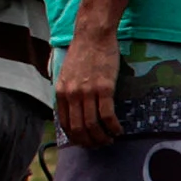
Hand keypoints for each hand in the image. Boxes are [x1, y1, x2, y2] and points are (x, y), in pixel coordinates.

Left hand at [55, 28, 119, 149]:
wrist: (93, 36)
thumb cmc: (82, 53)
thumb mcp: (66, 74)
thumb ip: (67, 92)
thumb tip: (72, 110)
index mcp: (61, 92)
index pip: (65, 124)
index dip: (76, 138)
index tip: (86, 142)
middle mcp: (71, 94)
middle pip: (79, 129)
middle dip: (90, 142)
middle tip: (100, 145)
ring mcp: (87, 92)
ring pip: (93, 125)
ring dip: (103, 138)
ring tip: (110, 139)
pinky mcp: (104, 88)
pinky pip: (108, 115)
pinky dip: (114, 127)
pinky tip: (119, 130)